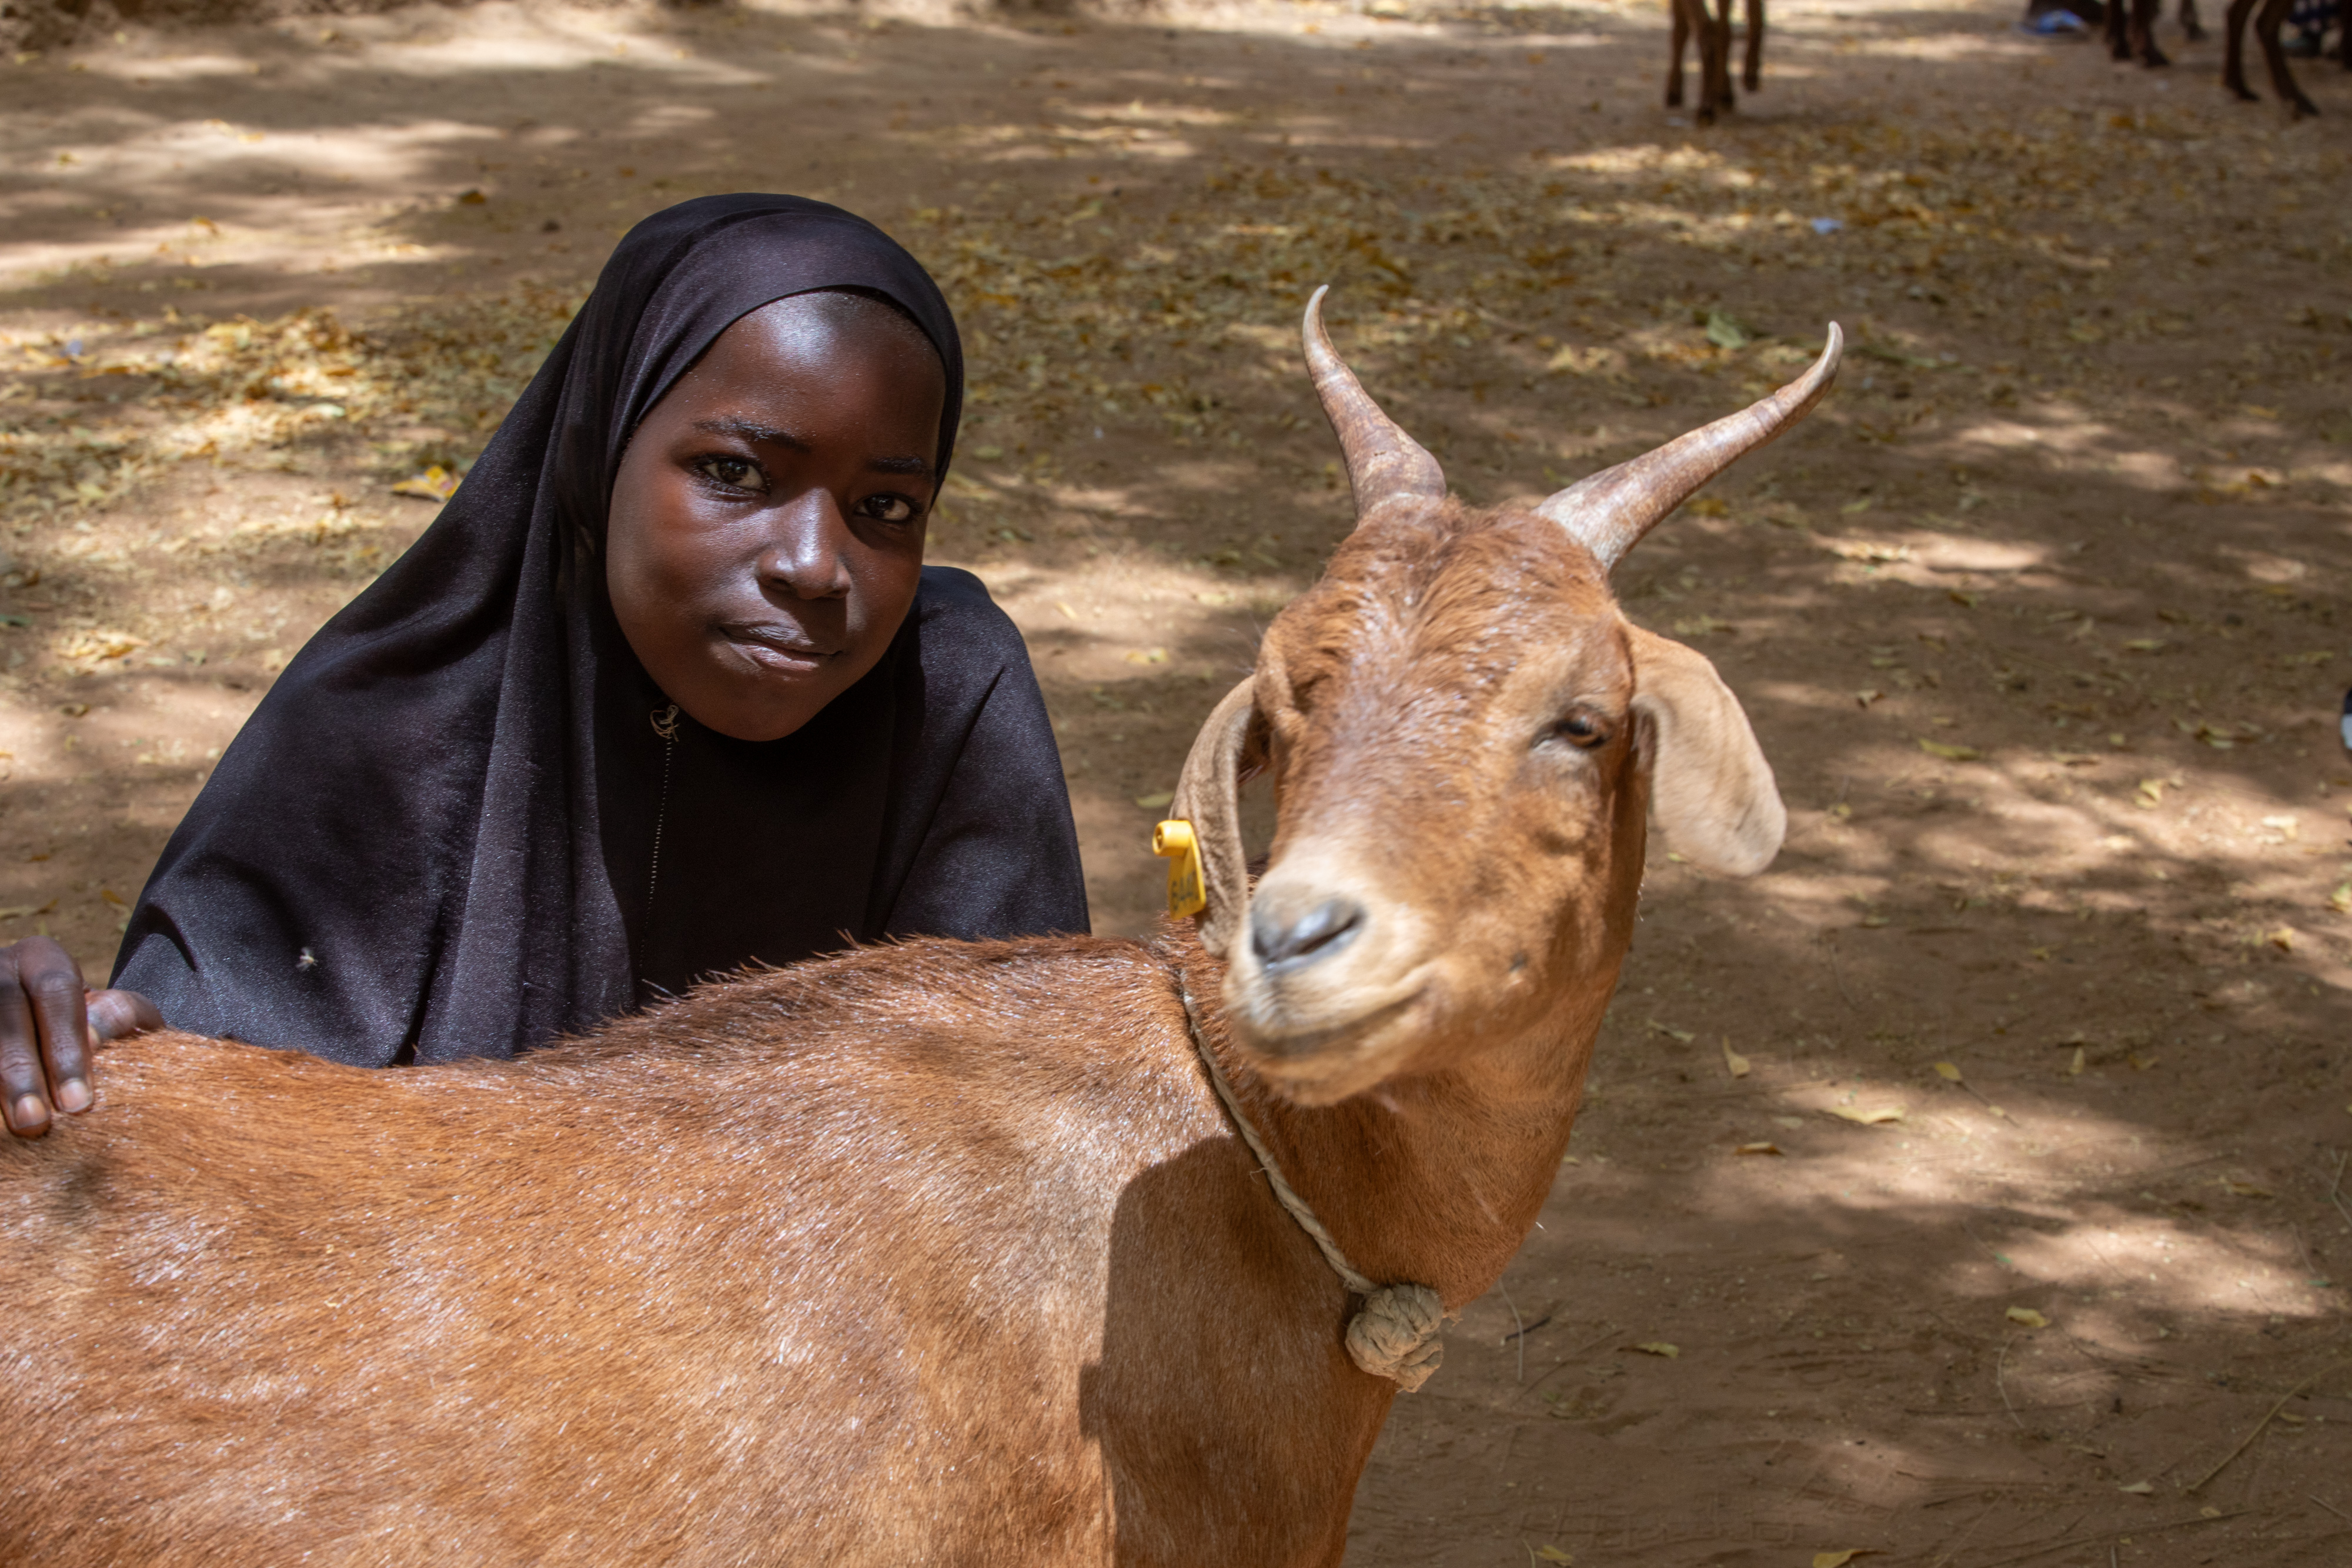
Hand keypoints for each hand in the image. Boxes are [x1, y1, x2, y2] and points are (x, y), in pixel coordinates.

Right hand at [0, 937, 158, 1137]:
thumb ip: (122, 1017)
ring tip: (16, 1127)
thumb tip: (99, 1035)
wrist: (36, 1031)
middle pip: (4, 1014)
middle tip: (36, 1124)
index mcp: (41, 958)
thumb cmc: (87, 1030)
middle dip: (19, 1072)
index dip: (65, 1046)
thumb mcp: (112, 1014)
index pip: (56, 991)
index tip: (78, 1102)